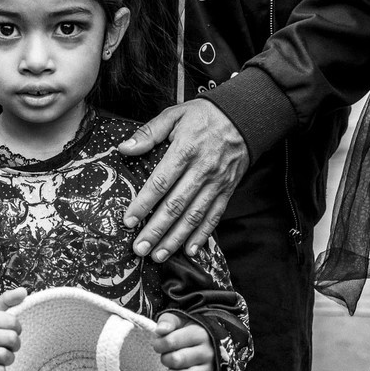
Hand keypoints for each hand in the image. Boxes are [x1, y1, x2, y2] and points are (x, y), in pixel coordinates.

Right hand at [0, 287, 25, 370]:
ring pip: (4, 356)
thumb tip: (23, 291)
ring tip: (4, 354)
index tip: (13, 329)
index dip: (17, 327)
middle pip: (10, 339)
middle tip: (10, 344)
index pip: (11, 321)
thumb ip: (6, 300)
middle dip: (15, 343)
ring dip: (9, 357)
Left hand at [117, 99, 248, 261]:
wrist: (245, 116)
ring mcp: (217, 183)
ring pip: (194, 216)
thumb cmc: (205, 116)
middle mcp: (202, 170)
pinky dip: (202, 235)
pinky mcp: (227, 190)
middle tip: (140, 248)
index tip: (129, 221)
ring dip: (176, 239)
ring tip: (158, 255)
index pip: (161, 182)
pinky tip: (189, 250)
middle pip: (176, 205)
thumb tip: (124, 148)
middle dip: (156, 230)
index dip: (144, 203)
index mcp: (185, 150)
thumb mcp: (175, 115)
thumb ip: (149, 133)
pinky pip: (214, 216)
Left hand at [153, 313, 217, 370]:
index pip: (172, 341)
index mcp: (199, 334)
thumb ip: (168, 321)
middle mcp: (207, 352)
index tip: (158, 345)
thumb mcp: (179, 321)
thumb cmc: (186, 333)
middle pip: (178, 360)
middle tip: (166, 358)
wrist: (207, 343)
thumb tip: (160, 330)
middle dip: (166, 360)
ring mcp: (210, 369)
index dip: (159, 344)